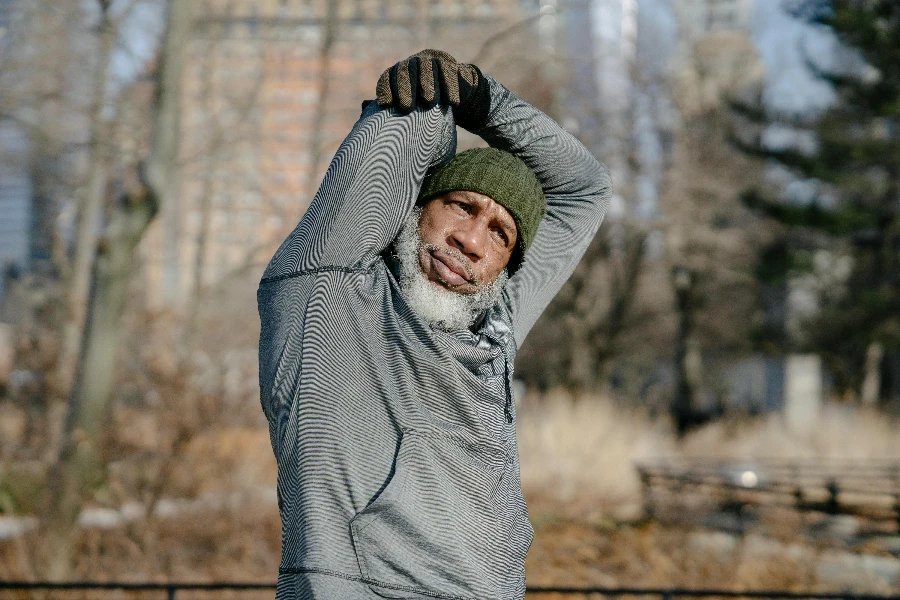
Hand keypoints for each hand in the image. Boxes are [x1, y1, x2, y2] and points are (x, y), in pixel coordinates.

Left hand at [376, 49, 490, 129]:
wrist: (453, 94)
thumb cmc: (424, 106)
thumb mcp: (408, 107)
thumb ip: (388, 106)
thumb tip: (364, 107)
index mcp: (398, 73)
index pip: (387, 77)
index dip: (386, 89)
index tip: (385, 105)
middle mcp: (411, 64)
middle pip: (404, 71)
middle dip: (404, 89)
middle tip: (406, 108)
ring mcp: (429, 61)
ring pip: (426, 68)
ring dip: (427, 85)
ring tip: (429, 104)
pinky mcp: (448, 63)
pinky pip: (446, 71)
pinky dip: (448, 86)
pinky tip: (450, 101)